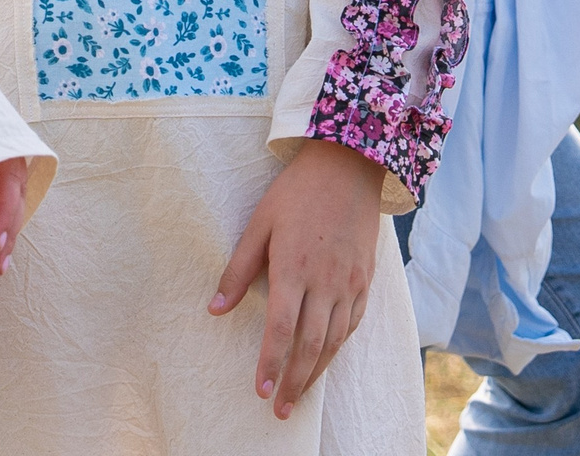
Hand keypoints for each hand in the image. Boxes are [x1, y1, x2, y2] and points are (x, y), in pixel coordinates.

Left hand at [211, 139, 384, 420]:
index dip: (270, 364)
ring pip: (335, 341)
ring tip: (300, 396)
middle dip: (295, 383)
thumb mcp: (259, 224)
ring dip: (316, 373)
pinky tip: (325, 359)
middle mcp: (326, 283)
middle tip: (281, 411)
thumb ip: (238, 269)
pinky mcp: (365, 281)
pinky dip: (338, 347)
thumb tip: (214, 308)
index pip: (281, 330)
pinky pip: (353, 324)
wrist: (348, 167)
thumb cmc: (295, 193)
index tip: (260, 391)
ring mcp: (350, 284)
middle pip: (310, 346)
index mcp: (294, 269)